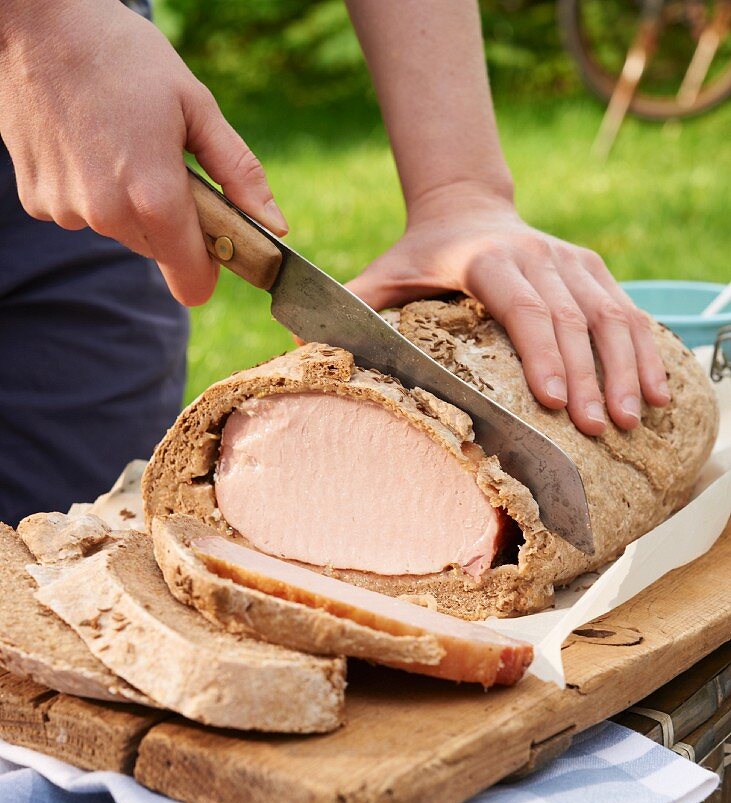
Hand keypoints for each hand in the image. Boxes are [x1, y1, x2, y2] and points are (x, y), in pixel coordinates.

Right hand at [0, 0, 287, 305]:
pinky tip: (83, 142)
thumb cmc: (123, 56)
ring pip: (119, 230)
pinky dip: (88, 189)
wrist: (36, 22)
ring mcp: (68, 210)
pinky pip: (80, 213)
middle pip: (158, 251)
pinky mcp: (37, 201)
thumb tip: (275, 224)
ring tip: (116, 141)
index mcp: (155, 198)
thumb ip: (238, 172)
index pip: (192, 283)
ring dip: (127, 202)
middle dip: (169, 220)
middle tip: (160, 160)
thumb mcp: (195, 105)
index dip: (209, 267)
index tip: (215, 242)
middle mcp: (108, 215)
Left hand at [346, 185, 669, 433]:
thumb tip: (297, 349)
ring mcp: (572, 261)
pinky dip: (645, 353)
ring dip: (625, 369)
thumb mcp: (382, 274)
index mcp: (488, 258)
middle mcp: (539, 255)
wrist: (466, 206)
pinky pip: (628, 313)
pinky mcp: (594, 271)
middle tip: (596, 427)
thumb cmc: (420, 256)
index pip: (524, 305)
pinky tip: (657, 395)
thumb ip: (348, 309)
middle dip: (588, 376)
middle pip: (572, 317)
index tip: (554, 399)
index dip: (542, 350)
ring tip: (632, 419)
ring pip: (610, 315)